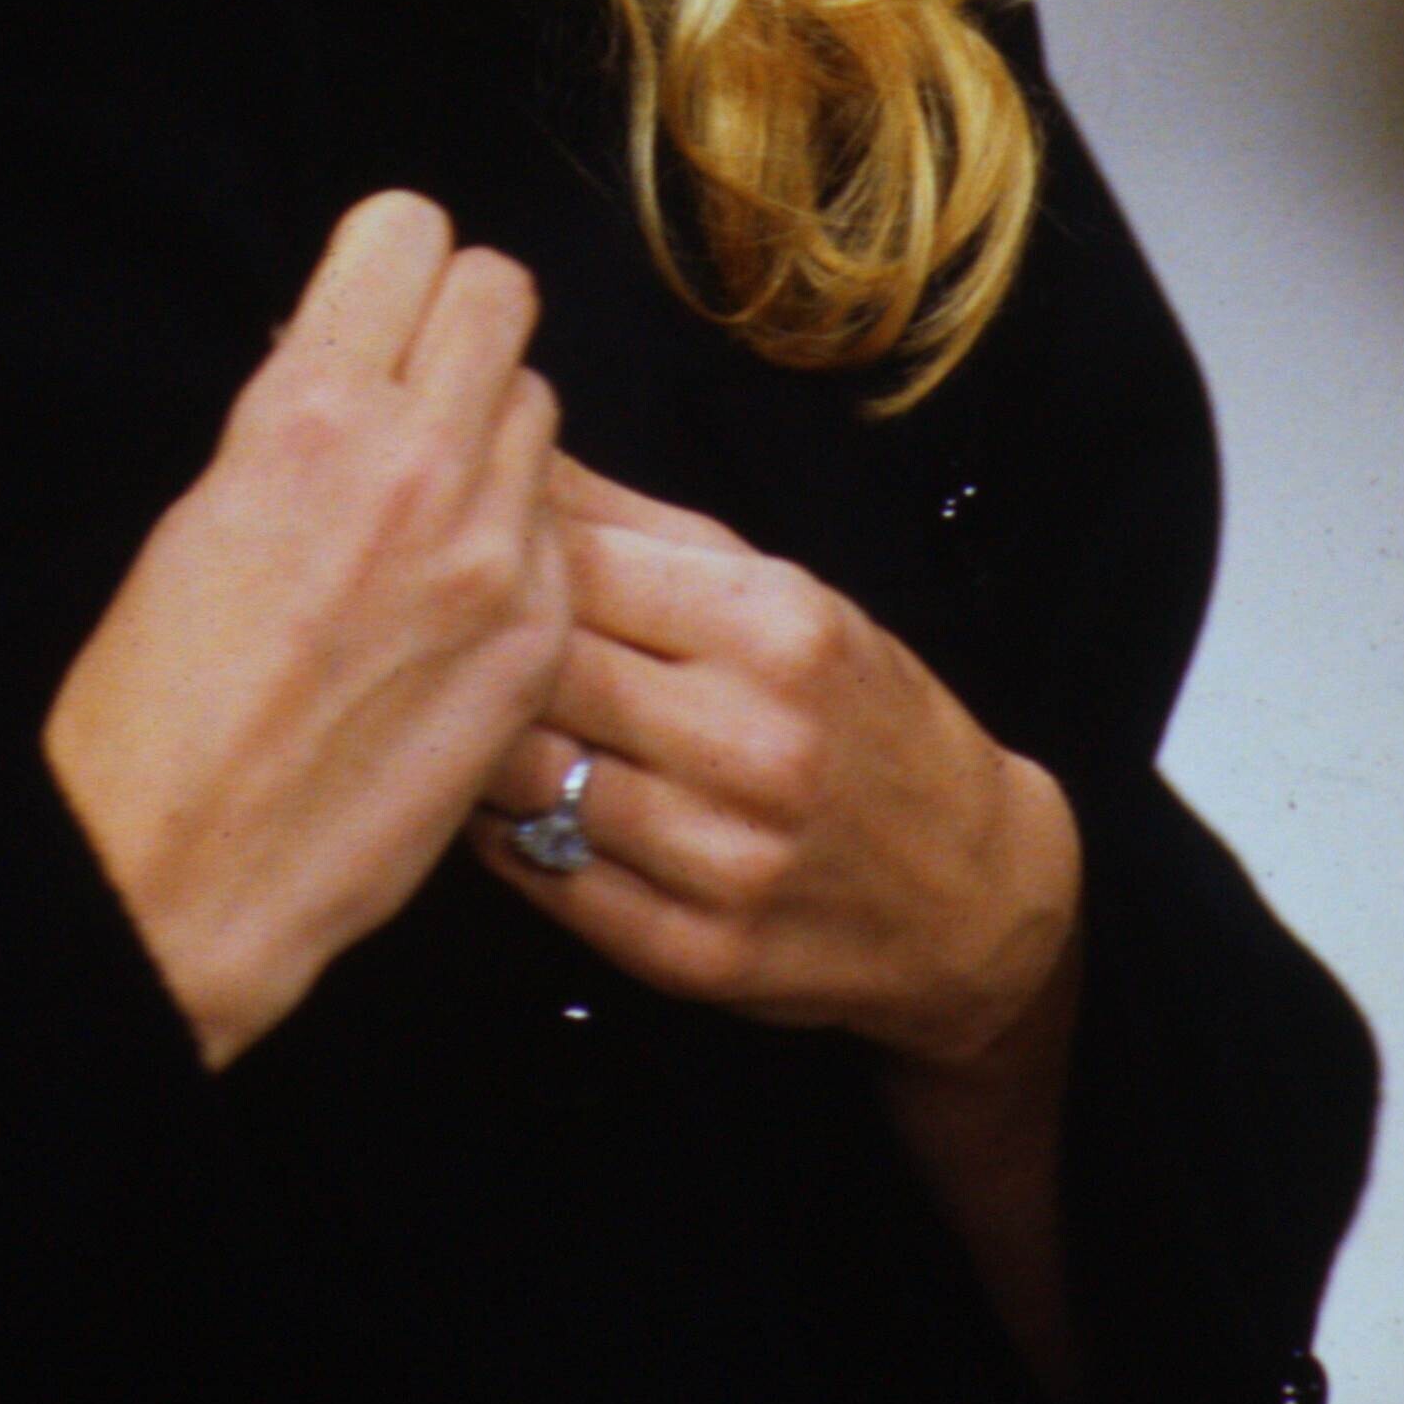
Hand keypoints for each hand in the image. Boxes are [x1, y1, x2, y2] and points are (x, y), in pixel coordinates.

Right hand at [44, 192, 568, 1069]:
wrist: (187, 874)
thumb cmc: (160, 696)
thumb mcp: (205, 502)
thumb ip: (303, 410)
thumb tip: (355, 352)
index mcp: (313, 412)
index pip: (410, 233)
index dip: (389, 267)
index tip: (371, 308)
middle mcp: (419, 464)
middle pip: (501, 295)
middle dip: (455, 326)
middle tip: (414, 388)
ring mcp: (496, 557)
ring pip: (541, 406)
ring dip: (493, 432)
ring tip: (427, 504)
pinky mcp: (536, 641)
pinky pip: (560, 530)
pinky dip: (518, 541)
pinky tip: (452, 602)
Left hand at [474, 457, 1081, 1074]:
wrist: (972, 894)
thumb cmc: (862, 713)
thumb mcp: (783, 592)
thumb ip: (638, 525)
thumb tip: (510, 447)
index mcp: (776, 629)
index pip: (579, 565)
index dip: (502, 545)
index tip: (457, 538)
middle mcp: (755, 744)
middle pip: (543, 668)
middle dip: (476, 639)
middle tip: (430, 624)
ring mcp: (724, 861)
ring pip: (527, 777)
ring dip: (474, 737)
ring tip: (453, 708)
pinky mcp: (692, 956)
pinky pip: (545, 875)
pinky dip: (497, 830)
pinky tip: (493, 796)